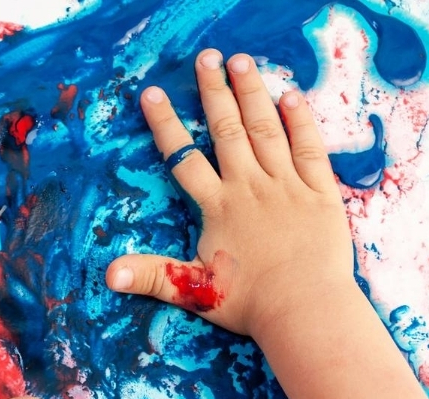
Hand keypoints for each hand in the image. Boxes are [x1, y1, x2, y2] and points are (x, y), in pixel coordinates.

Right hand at [106, 49, 354, 338]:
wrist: (306, 310)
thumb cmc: (250, 304)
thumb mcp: (193, 290)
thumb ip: (152, 276)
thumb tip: (107, 274)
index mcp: (219, 207)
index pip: (185, 159)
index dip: (166, 125)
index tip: (152, 93)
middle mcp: (250, 187)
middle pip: (227, 131)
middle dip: (214, 92)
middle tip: (206, 58)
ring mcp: (287, 186)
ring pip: (267, 130)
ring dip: (253, 93)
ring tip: (242, 61)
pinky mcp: (320, 194)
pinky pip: (309, 149)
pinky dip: (300, 121)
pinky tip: (291, 96)